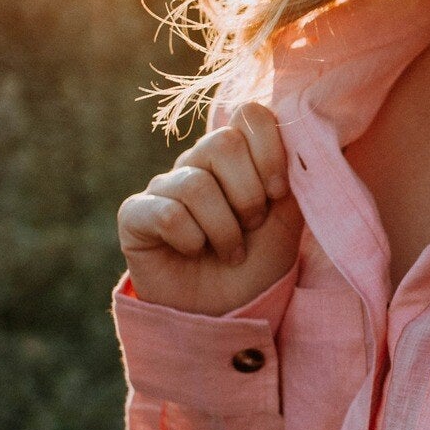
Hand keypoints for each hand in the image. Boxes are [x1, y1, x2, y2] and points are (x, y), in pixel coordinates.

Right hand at [117, 102, 303, 316]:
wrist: (225, 314)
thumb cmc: (256, 264)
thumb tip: (294, 138)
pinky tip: (194, 253)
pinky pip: (167, 214)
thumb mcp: (287, 220)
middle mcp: (197, 164)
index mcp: (236, 157)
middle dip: (248, 195)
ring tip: (230, 252)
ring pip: (195, 184)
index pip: (249, 115)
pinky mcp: (135, 215)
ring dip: (224, 229)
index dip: (269, 150)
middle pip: (222, 143)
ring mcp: (164, 187)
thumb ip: (293, 177)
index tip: (278, 193)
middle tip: (251, 227)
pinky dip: (191, 241)